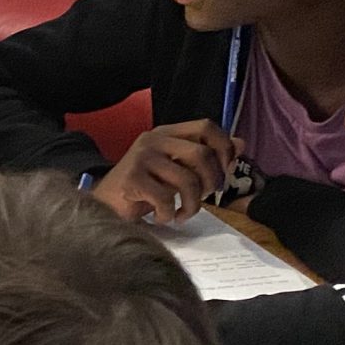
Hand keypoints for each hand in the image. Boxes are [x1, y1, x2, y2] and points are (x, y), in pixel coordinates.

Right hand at [92, 120, 239, 222]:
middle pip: (202, 154)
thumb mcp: (178, 170)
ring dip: (192, 205)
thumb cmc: (143, 189)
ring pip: (187, 180)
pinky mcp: (132, 179)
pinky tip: (163, 217)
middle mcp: (153, 140)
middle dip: (211, 181)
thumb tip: (240, 144)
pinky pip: (166, 198)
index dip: (223, 147)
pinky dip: (169, 213)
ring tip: (184, 213)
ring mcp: (141, 158)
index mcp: (167, 134)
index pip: (205, 127)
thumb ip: (206, 157)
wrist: (104, 205)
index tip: (225, 169)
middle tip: (205, 197)